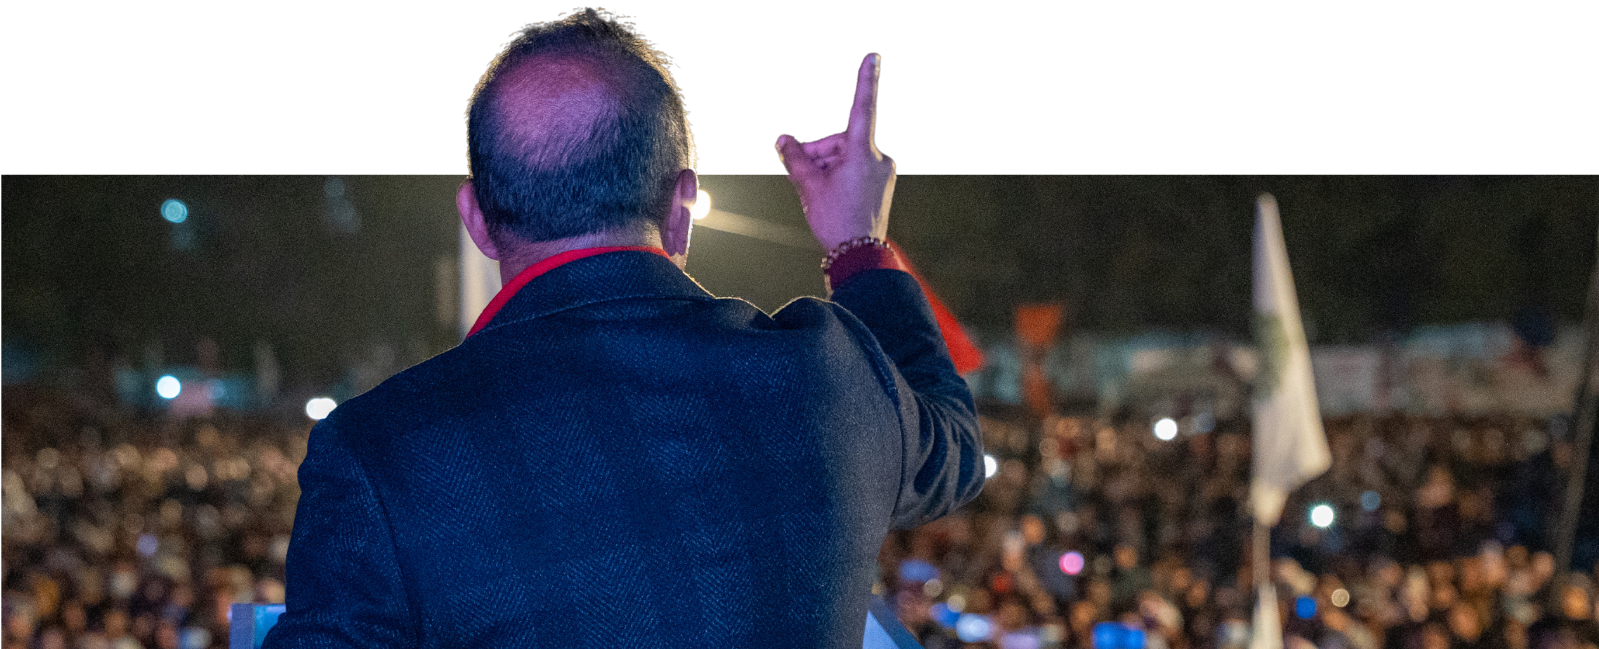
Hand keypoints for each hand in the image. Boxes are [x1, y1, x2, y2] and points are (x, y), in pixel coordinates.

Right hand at [775, 53, 895, 251]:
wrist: (859, 254)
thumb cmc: (835, 219)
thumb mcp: (808, 185)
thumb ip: (795, 157)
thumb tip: (783, 138)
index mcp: (863, 153)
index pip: (863, 108)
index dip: (865, 80)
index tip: (872, 56)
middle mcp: (879, 158)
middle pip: (840, 141)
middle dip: (818, 154)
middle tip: (800, 176)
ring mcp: (883, 172)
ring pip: (846, 156)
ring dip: (827, 167)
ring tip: (814, 192)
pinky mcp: (882, 184)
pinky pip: (856, 169)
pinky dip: (839, 175)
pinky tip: (827, 195)